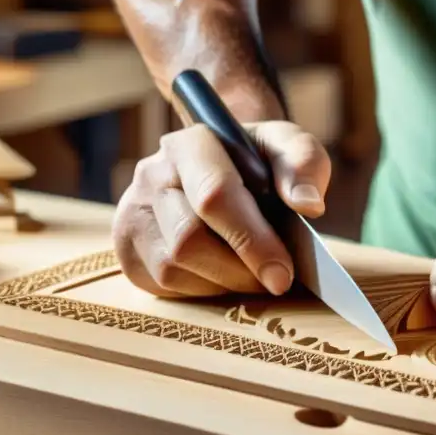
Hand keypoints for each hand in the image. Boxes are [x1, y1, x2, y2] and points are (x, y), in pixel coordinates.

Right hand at [113, 120, 330, 297]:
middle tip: (276, 282)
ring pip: (172, 267)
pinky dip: (200, 290)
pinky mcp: (127, 245)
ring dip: (221, 283)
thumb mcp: (289, 148)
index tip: (283, 273)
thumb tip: (308, 205)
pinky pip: (160, 284)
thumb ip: (304, 165)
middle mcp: (152, 174)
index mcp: (191, 144)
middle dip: (240, 270)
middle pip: (190, 239)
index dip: (251, 240)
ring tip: (252, 275)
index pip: (214, 195)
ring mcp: (133, 211)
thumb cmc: (260, 160)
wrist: (224, 164)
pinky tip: (223, 275)